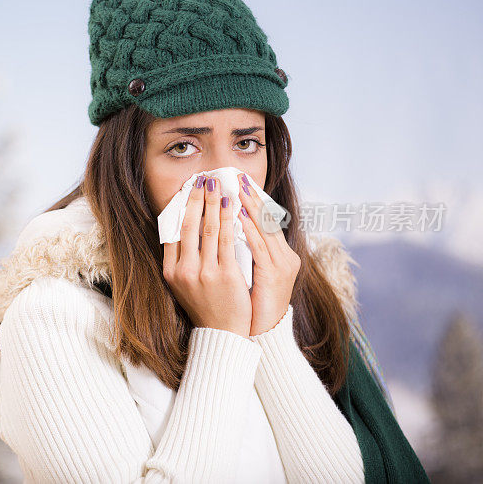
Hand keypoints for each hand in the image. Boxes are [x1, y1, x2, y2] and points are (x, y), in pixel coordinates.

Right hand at [162, 175, 252, 337]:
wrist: (222, 333)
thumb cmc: (205, 306)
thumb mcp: (182, 285)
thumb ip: (180, 260)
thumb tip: (180, 231)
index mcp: (170, 272)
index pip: (171, 232)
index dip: (179, 208)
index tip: (186, 191)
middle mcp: (183, 270)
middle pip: (188, 226)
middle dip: (196, 199)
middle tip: (202, 179)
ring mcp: (204, 272)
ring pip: (208, 229)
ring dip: (212, 203)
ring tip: (217, 185)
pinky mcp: (225, 275)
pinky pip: (227, 240)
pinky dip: (229, 220)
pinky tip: (232, 206)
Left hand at [236, 172, 300, 335]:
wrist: (262, 334)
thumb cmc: (251, 305)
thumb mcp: (249, 274)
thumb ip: (243, 253)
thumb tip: (225, 231)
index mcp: (281, 256)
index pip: (267, 221)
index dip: (254, 201)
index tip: (240, 182)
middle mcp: (285, 257)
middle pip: (268, 219)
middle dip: (252, 196)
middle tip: (238, 176)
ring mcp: (282, 265)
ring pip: (266, 229)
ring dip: (250, 206)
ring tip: (237, 188)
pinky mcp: (274, 275)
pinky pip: (260, 246)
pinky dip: (250, 229)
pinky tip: (240, 215)